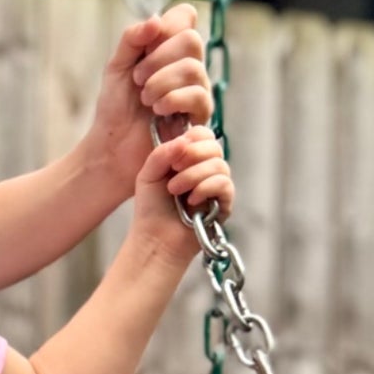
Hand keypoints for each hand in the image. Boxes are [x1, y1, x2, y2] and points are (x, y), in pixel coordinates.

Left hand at [85, 3, 211, 194]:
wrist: (114, 145)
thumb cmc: (115, 106)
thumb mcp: (117, 66)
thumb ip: (132, 39)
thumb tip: (157, 20)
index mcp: (169, 48)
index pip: (184, 16)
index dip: (168, 25)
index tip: (146, 45)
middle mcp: (188, 64)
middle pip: (191, 40)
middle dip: (159, 58)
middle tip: (138, 79)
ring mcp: (198, 88)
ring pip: (194, 68)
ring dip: (161, 83)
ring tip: (145, 99)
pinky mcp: (200, 114)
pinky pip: (198, 95)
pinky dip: (172, 99)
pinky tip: (157, 110)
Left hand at [131, 123, 232, 259]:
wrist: (154, 239)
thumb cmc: (151, 208)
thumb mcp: (148, 173)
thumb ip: (163, 152)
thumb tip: (185, 140)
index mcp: (188, 158)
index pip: (203, 134)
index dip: (191, 139)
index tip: (174, 155)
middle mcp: (205, 169)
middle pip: (214, 146)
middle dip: (192, 156)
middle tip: (174, 170)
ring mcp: (216, 185)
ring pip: (219, 165)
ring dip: (193, 176)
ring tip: (175, 191)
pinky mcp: (224, 203)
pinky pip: (225, 184)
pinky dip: (205, 189)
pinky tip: (191, 201)